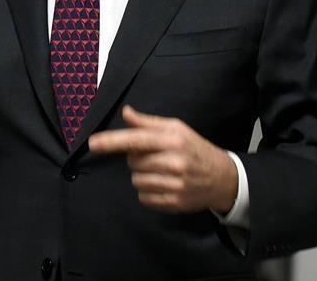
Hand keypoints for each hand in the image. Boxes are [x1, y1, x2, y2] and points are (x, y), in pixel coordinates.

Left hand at [88, 105, 237, 213]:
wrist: (224, 178)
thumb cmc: (195, 149)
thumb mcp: (176, 129)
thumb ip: (148, 123)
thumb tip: (125, 112)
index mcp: (173, 140)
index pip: (136, 139)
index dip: (112, 141)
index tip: (93, 144)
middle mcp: (174, 162)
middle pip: (132, 162)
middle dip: (137, 159)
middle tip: (155, 157)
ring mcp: (175, 185)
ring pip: (136, 181)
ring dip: (142, 176)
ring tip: (160, 171)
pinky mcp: (175, 203)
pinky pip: (144, 198)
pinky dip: (148, 192)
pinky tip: (163, 185)